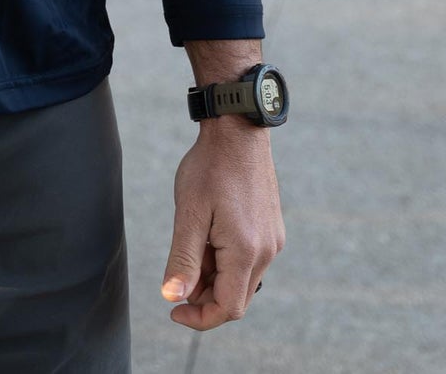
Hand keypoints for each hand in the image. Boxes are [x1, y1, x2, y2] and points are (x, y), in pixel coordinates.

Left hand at [160, 118, 283, 329]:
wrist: (238, 129)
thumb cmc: (210, 166)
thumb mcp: (188, 212)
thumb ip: (183, 259)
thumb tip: (173, 298)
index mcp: (246, 251)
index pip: (229, 308)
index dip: (199, 317)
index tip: (173, 309)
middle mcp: (267, 251)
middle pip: (237, 297)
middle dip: (205, 297)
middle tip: (178, 278)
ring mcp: (272, 240)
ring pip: (243, 280)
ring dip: (215, 277)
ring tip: (192, 245)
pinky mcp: (271, 229)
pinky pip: (249, 260)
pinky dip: (226, 261)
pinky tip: (208, 236)